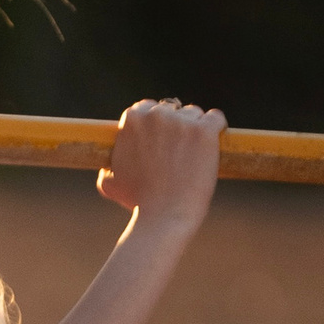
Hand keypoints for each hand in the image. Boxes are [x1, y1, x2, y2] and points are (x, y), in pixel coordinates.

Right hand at [97, 97, 224, 227]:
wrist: (164, 215)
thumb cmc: (138, 202)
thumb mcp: (110, 183)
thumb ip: (107, 169)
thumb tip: (107, 170)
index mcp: (132, 119)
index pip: (147, 108)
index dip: (156, 124)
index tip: (162, 138)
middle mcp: (156, 114)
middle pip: (172, 108)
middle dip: (176, 125)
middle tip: (179, 148)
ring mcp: (182, 121)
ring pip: (194, 114)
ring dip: (195, 129)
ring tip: (195, 153)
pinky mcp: (205, 131)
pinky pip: (216, 119)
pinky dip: (216, 127)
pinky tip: (214, 140)